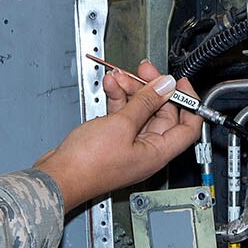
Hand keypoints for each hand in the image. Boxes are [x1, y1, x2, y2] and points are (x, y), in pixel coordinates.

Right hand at [35, 60, 203, 211]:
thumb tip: (165, 86)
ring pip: (139, 112)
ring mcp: (129, 146)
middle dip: (153, 90)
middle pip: (161, 114)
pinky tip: (110, 86)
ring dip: (131, 91)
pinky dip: (118, 100)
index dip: (189, 103)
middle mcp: (147, 151)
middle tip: (144, 72)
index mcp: (158, 153)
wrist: (58, 176)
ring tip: (119, 76)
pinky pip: (122, 116)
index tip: (180, 84)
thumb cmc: (87, 165)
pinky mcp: (111, 141)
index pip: (188, 127)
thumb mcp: (121, 125)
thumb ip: (146, 102)